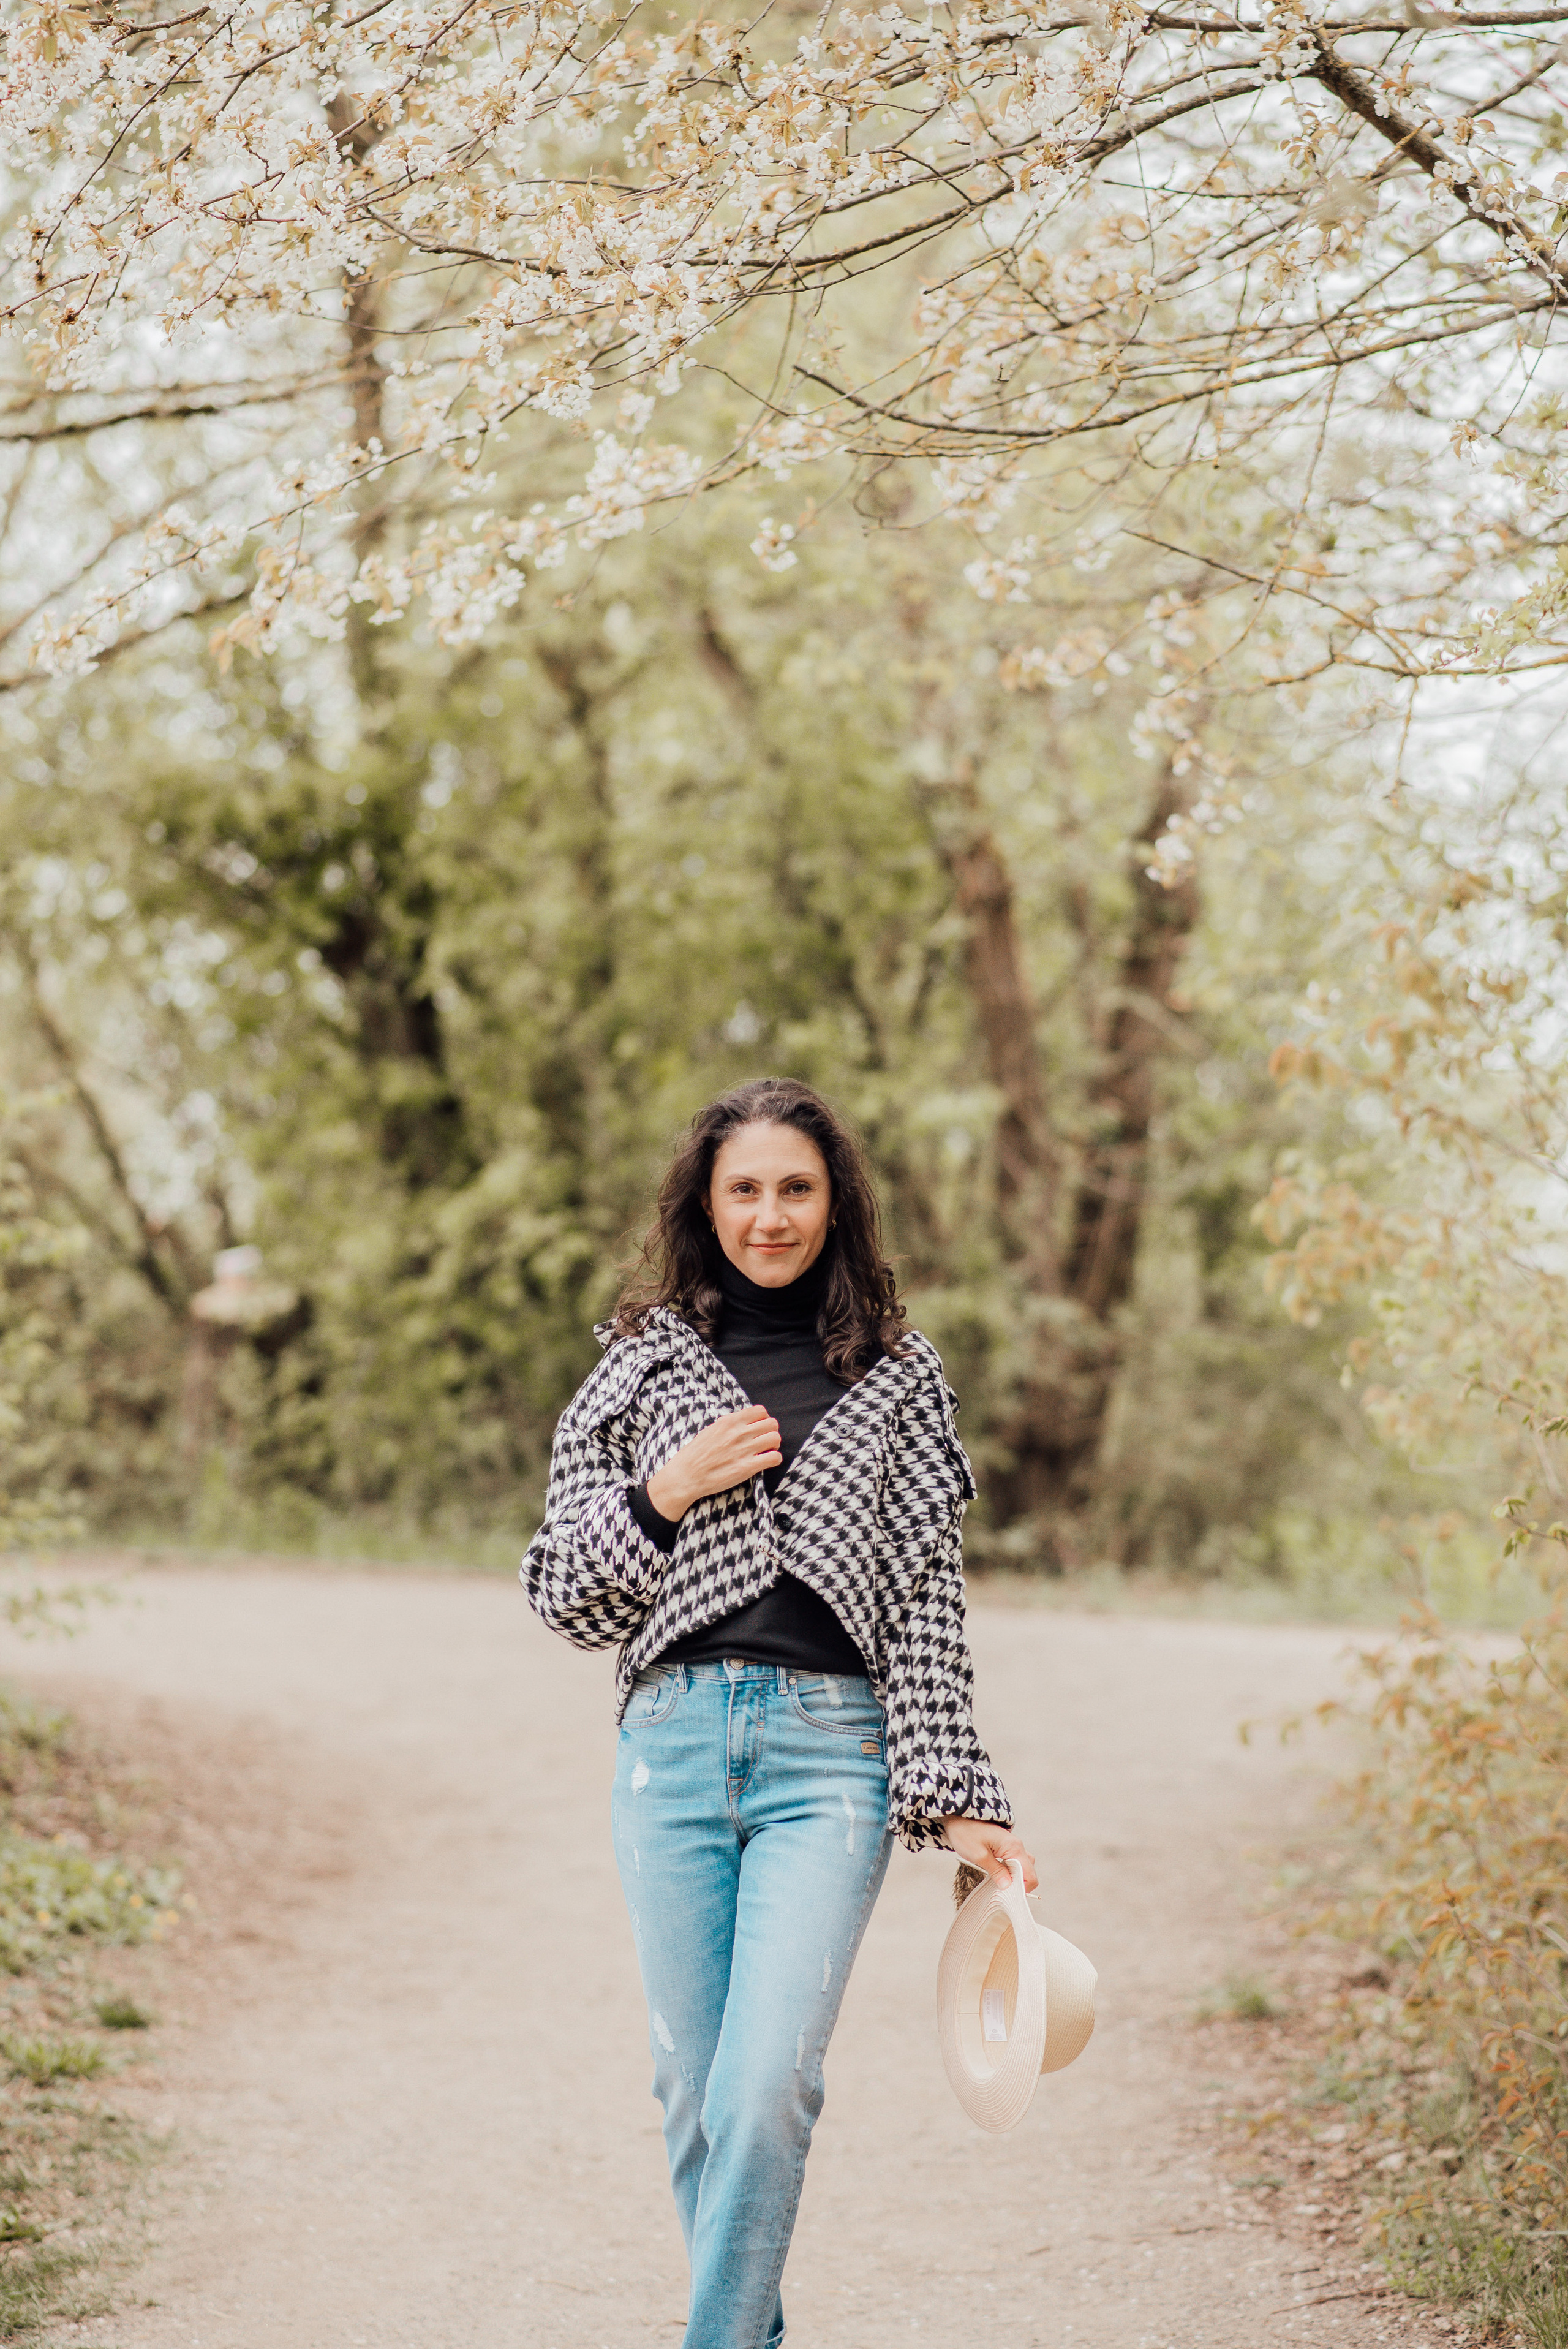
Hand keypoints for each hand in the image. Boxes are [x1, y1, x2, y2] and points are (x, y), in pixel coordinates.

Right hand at [645, 1407, 782, 1521]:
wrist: (686, 1476)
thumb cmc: (694, 1454)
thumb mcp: (709, 1430)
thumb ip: (727, 1424)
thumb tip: (740, 1421)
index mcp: (729, 1422)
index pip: (760, 1411)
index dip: (764, 1419)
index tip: (759, 1427)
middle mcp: (739, 1433)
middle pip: (772, 1424)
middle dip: (771, 1431)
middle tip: (764, 1440)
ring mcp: (745, 1450)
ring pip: (775, 1438)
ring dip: (774, 1445)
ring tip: (766, 1451)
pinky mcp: (748, 1468)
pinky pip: (774, 1458)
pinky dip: (774, 1459)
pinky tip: (766, 1462)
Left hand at [941, 1817, 1037, 1893]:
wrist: (957, 1816)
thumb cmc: (965, 1833)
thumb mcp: (979, 1856)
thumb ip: (996, 1872)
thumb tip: (1008, 1886)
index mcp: (1014, 1847)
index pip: (1030, 1875)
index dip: (1022, 1889)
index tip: (1008, 1895)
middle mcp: (1016, 1845)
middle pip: (1028, 1871)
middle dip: (1019, 1884)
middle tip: (1002, 1890)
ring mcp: (1011, 1845)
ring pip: (1021, 1866)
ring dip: (1014, 1876)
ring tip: (1000, 1883)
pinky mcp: (1005, 1846)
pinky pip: (1013, 1861)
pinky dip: (1009, 1870)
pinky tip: (998, 1874)